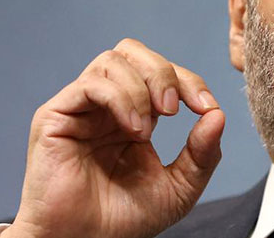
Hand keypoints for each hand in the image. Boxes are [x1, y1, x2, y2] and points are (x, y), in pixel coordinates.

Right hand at [1, 38, 224, 237]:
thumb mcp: (179, 188)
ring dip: (142, 88)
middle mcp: (106, 105)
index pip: (162, 73)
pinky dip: (120, 99)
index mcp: (134, 114)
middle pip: (134, 52)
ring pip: (113, 60)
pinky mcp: (56, 116)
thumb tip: (218, 115)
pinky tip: (133, 130)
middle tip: (175, 109)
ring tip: (148, 129)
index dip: (189, 81)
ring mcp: (80, 107)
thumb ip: (202, 154)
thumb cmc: (123, 220)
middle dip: (164, 72)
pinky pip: (91, 84)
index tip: (206, 108)